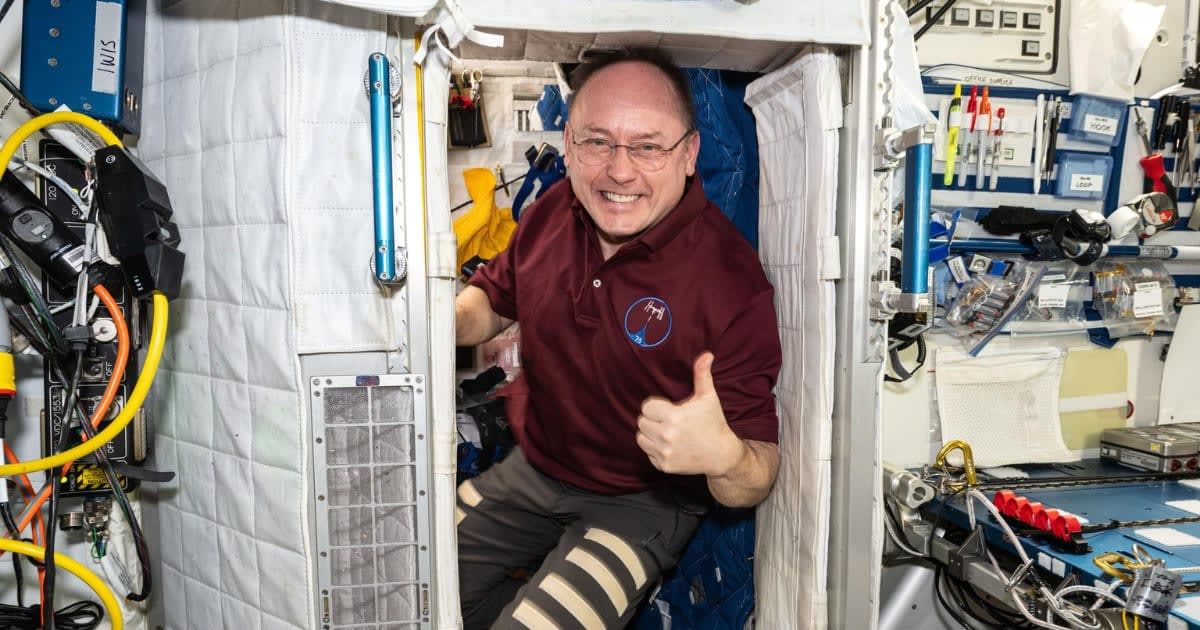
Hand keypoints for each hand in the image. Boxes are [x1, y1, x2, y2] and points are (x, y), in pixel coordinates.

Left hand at [636, 352, 745, 476]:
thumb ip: (702, 375)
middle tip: (667, 420)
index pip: (646, 407)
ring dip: (650, 434)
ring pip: (641, 438)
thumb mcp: (708, 397)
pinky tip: (669, 445)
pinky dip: (654, 449)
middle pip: (641, 422)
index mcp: (674, 417)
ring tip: (666, 431)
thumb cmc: (713, 422)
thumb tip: (707, 354)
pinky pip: (647, 453)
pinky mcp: (664, 466)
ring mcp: (665, 453)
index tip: (668, 409)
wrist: (721, 454)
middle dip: (652, 419)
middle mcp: (667, 436)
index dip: (656, 406)